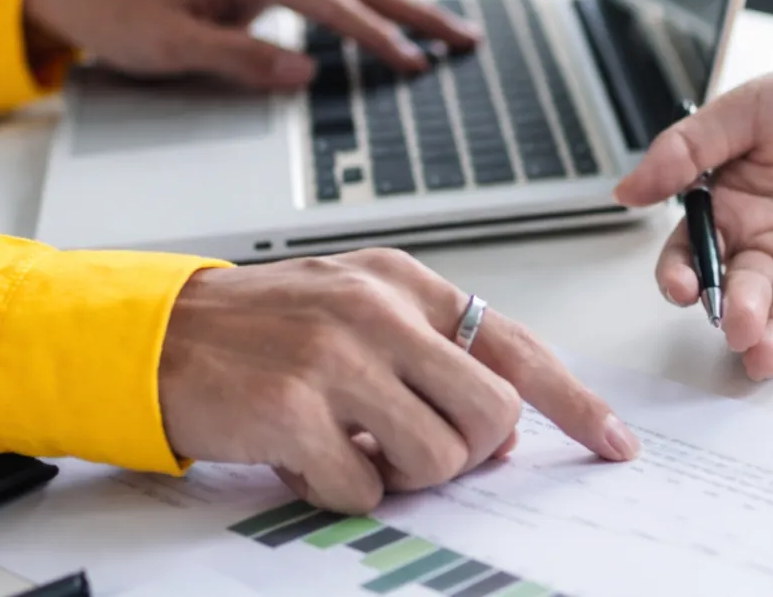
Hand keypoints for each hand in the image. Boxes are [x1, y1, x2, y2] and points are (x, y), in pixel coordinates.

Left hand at [23, 0, 480, 88]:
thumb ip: (240, 58)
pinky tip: (384, 8)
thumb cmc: (119, 16)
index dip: (376, 35)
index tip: (415, 61)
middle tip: (464, 37)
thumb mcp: (170, 46)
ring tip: (441, 25)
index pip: (329, 2)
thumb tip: (305, 72)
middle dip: (414, 8)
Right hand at [158, 248, 639, 513]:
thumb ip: (433, 353)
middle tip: (422, 450)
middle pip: (493, 414)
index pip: (516, 346)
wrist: (159, 334)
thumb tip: (505, 427)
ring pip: (439, 457)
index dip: (575, 402)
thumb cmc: (264, 327)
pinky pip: (365, 489)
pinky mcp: (294, 410)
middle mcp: (377, 310)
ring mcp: (336, 358)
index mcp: (403, 282)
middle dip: (469, 453)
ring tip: (353, 446)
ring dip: (402, 474)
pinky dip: (343, 490)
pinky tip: (306, 458)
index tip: (613, 441)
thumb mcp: (357, 310)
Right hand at [614, 61, 772, 379]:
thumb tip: (626, 190)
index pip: (694, 255)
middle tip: (739, 327)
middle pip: (744, 288)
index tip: (683, 289)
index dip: (684, 276)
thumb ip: (686, 149)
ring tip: (767, 352)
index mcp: (731, 210)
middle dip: (739, 312)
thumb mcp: (746, 110)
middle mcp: (768, 244)